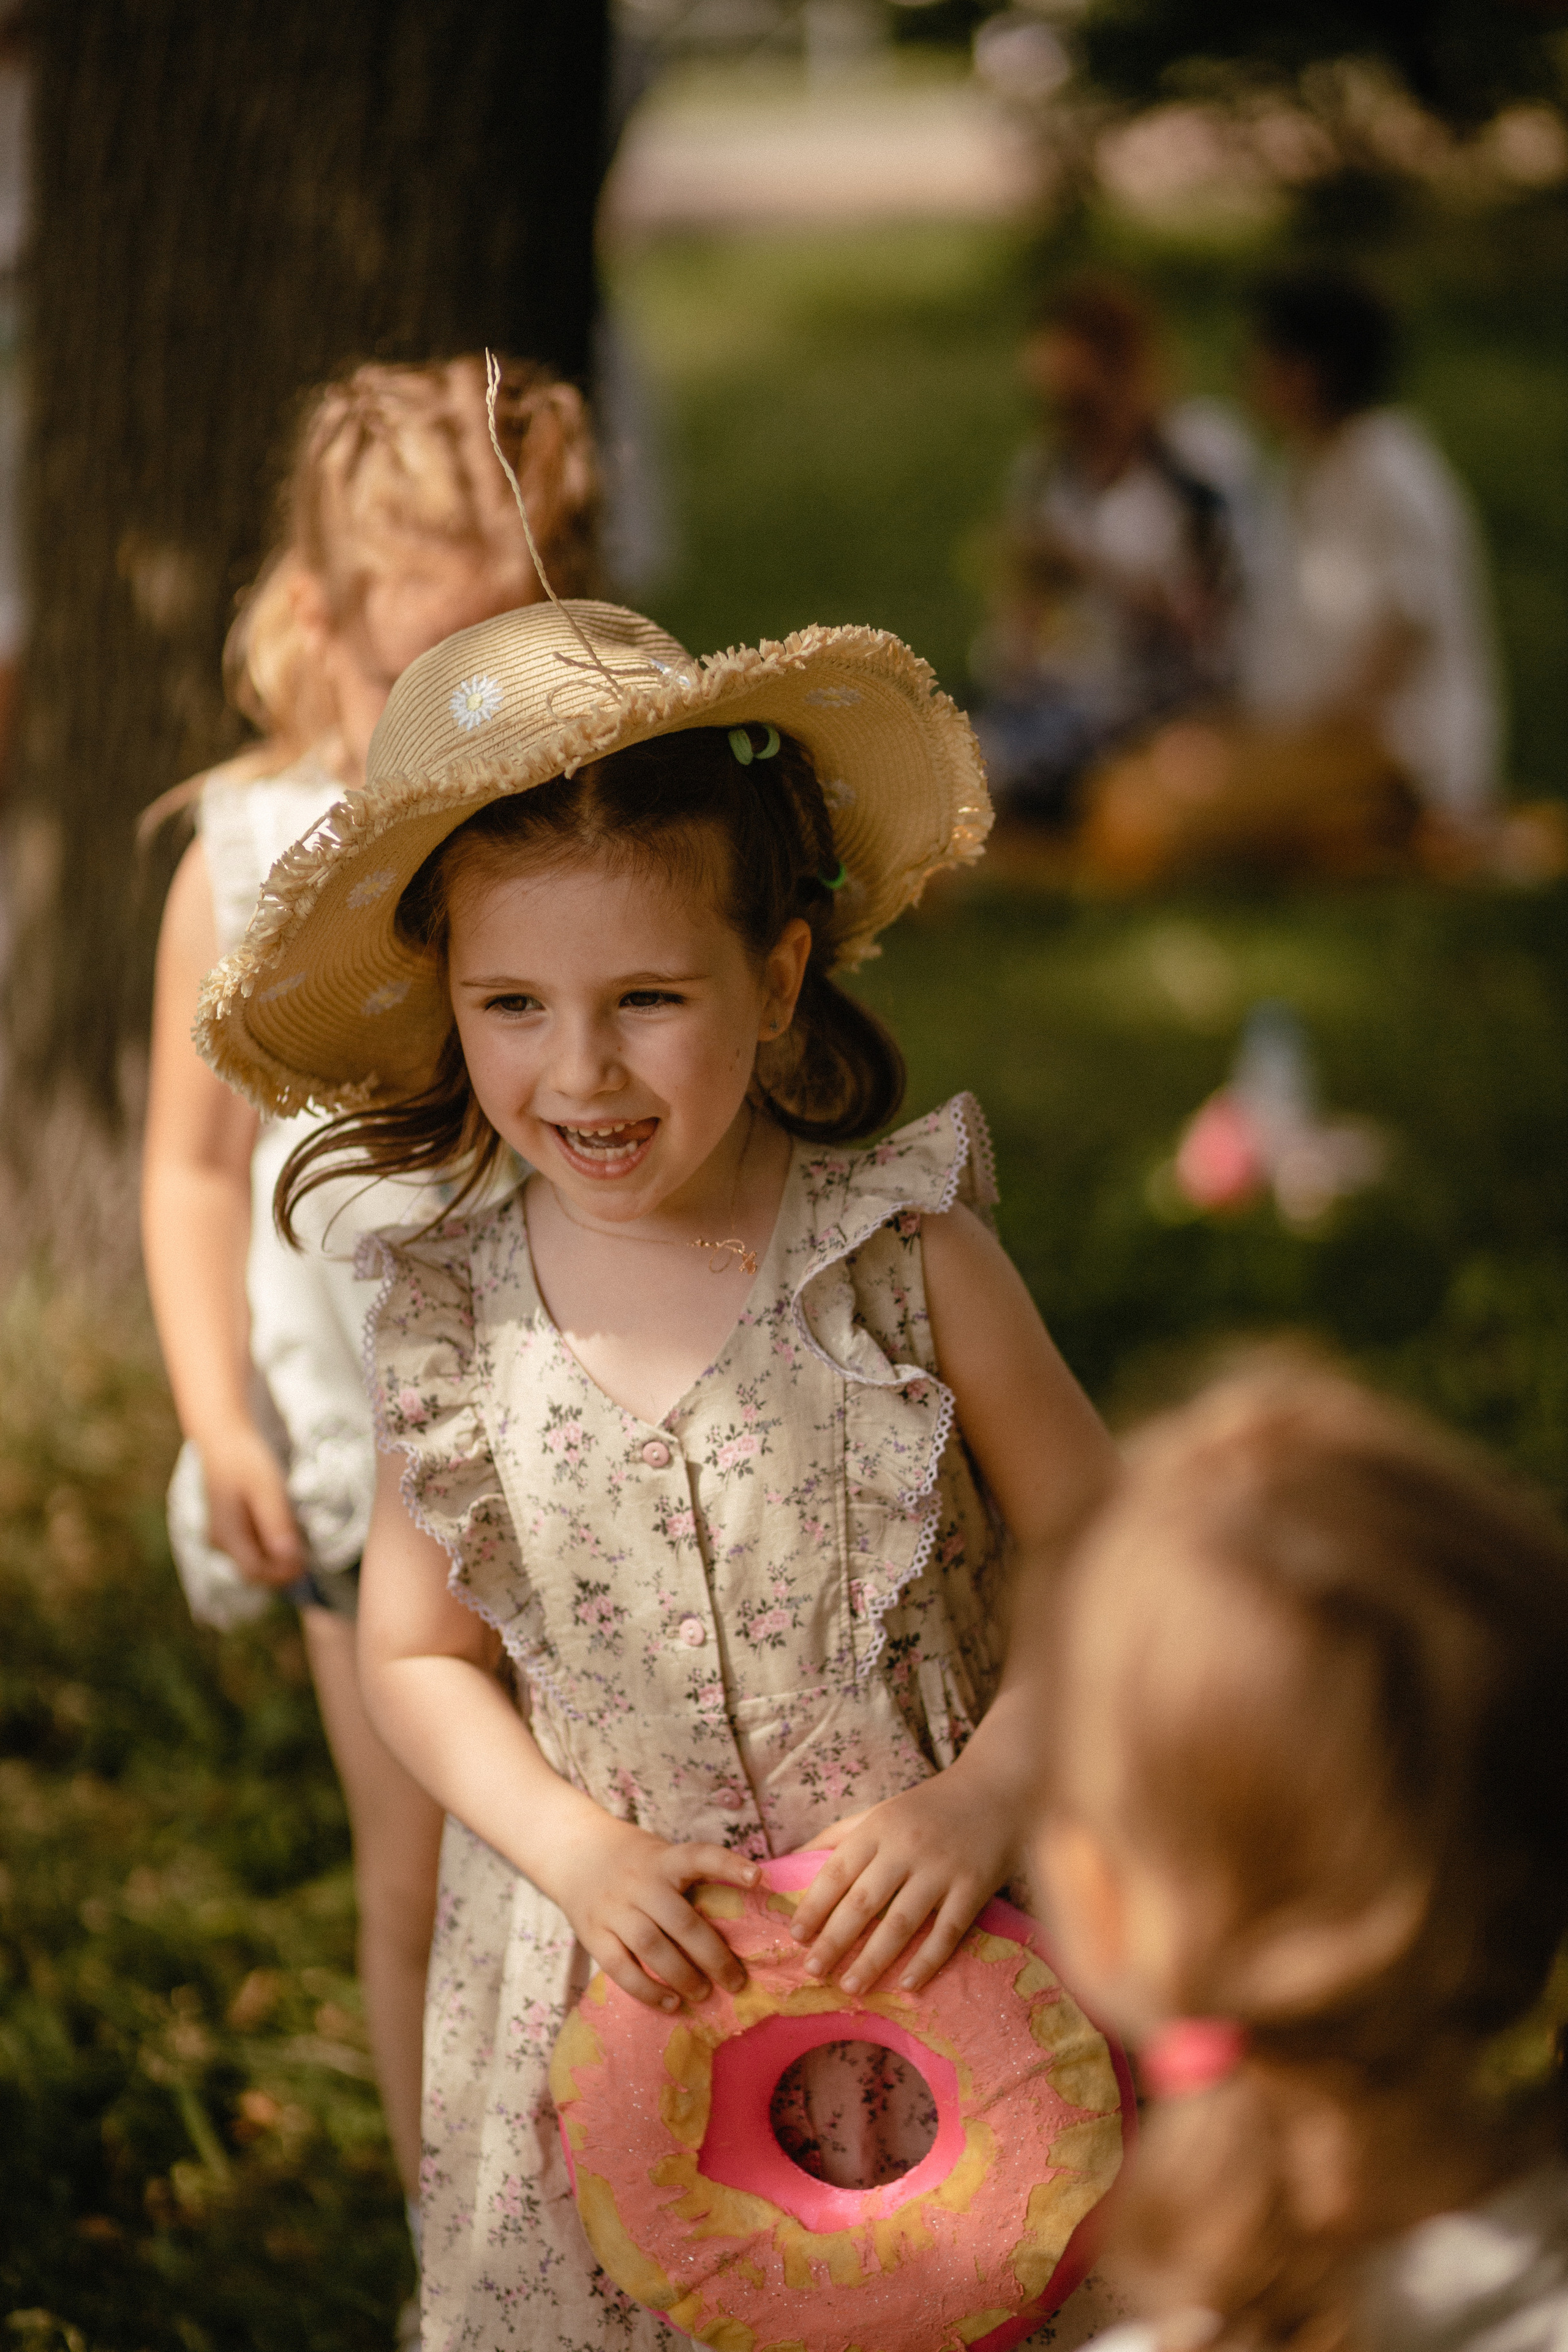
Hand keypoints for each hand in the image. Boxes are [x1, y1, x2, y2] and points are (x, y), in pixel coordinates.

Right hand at [199, 1424, 304, 1586]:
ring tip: (299, 1544)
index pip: (253, 1570)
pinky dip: (269, 1546)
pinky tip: (285, 1530)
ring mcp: (222, 1536)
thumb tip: (289, 1557)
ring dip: (276, 1559)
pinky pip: (251, 1547)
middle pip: (252, 1569)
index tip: (306, 1566)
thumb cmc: (246, 1460)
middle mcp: (219, 1540)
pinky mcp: (229, 1528)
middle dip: (280, 1569)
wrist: (225, 1439)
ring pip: (252, 1559)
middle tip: (308, 1559)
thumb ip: (276, 1523)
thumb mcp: (266, 1489)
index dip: (280, 1573)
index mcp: (226, 1533)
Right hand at [550, 1815, 760, 2012]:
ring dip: (682, 1976)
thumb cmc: (636, 1862)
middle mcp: (640, 1883)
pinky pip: (620, 1967)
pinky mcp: (592, 1933)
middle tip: (736, 1981)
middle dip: (713, 1955)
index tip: (758, 1877)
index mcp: (664, 1860)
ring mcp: (613, 1908)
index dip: (728, 1865)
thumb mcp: (663, 1856)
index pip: (699, 1856)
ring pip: (652, 1947)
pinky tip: (670, 2004)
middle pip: (681, 1921)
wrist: (575, 1854)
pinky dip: (647, 1990)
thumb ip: (691, 1880)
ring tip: (704, 1994)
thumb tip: (741, 1919)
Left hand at [788, 1764, 1018, 1995]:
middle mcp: (907, 1847)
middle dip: (834, 1939)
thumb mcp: (881, 1811)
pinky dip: (927, 1961)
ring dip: (873, 1959)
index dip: (814, 1906)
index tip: (795, 1936)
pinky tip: (906, 1986)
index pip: (837, 1871)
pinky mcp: (974, 1888)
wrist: (998, 1788)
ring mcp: (942, 1869)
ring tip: (850, 1987)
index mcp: (879, 1827)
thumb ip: (838, 1835)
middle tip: (812, 1970)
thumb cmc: (929, 1807)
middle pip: (863, 1901)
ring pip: (901, 1922)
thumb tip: (791, 1861)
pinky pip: (947, 1932)